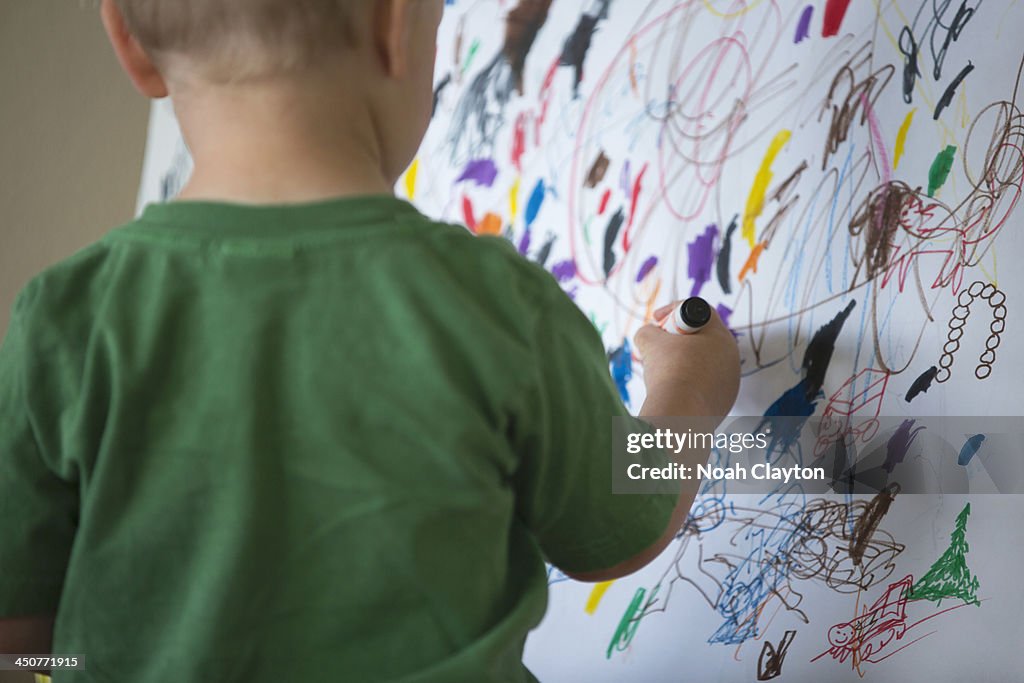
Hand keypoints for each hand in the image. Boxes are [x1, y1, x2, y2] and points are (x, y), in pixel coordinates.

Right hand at [634, 302, 739, 420]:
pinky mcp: (723, 404)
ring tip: (663, 373)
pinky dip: (689, 386)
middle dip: (678, 340)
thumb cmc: (670, 372)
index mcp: (720, 336)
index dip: (675, 311)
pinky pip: (705, 387)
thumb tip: (648, 335)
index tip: (657, 320)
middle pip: (703, 339)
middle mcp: (731, 358)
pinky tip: (673, 392)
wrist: (681, 415)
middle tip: (659, 346)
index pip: (701, 312)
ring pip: (705, 365)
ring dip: (684, 364)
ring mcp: (729, 382)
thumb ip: (648, 332)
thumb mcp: (649, 341)